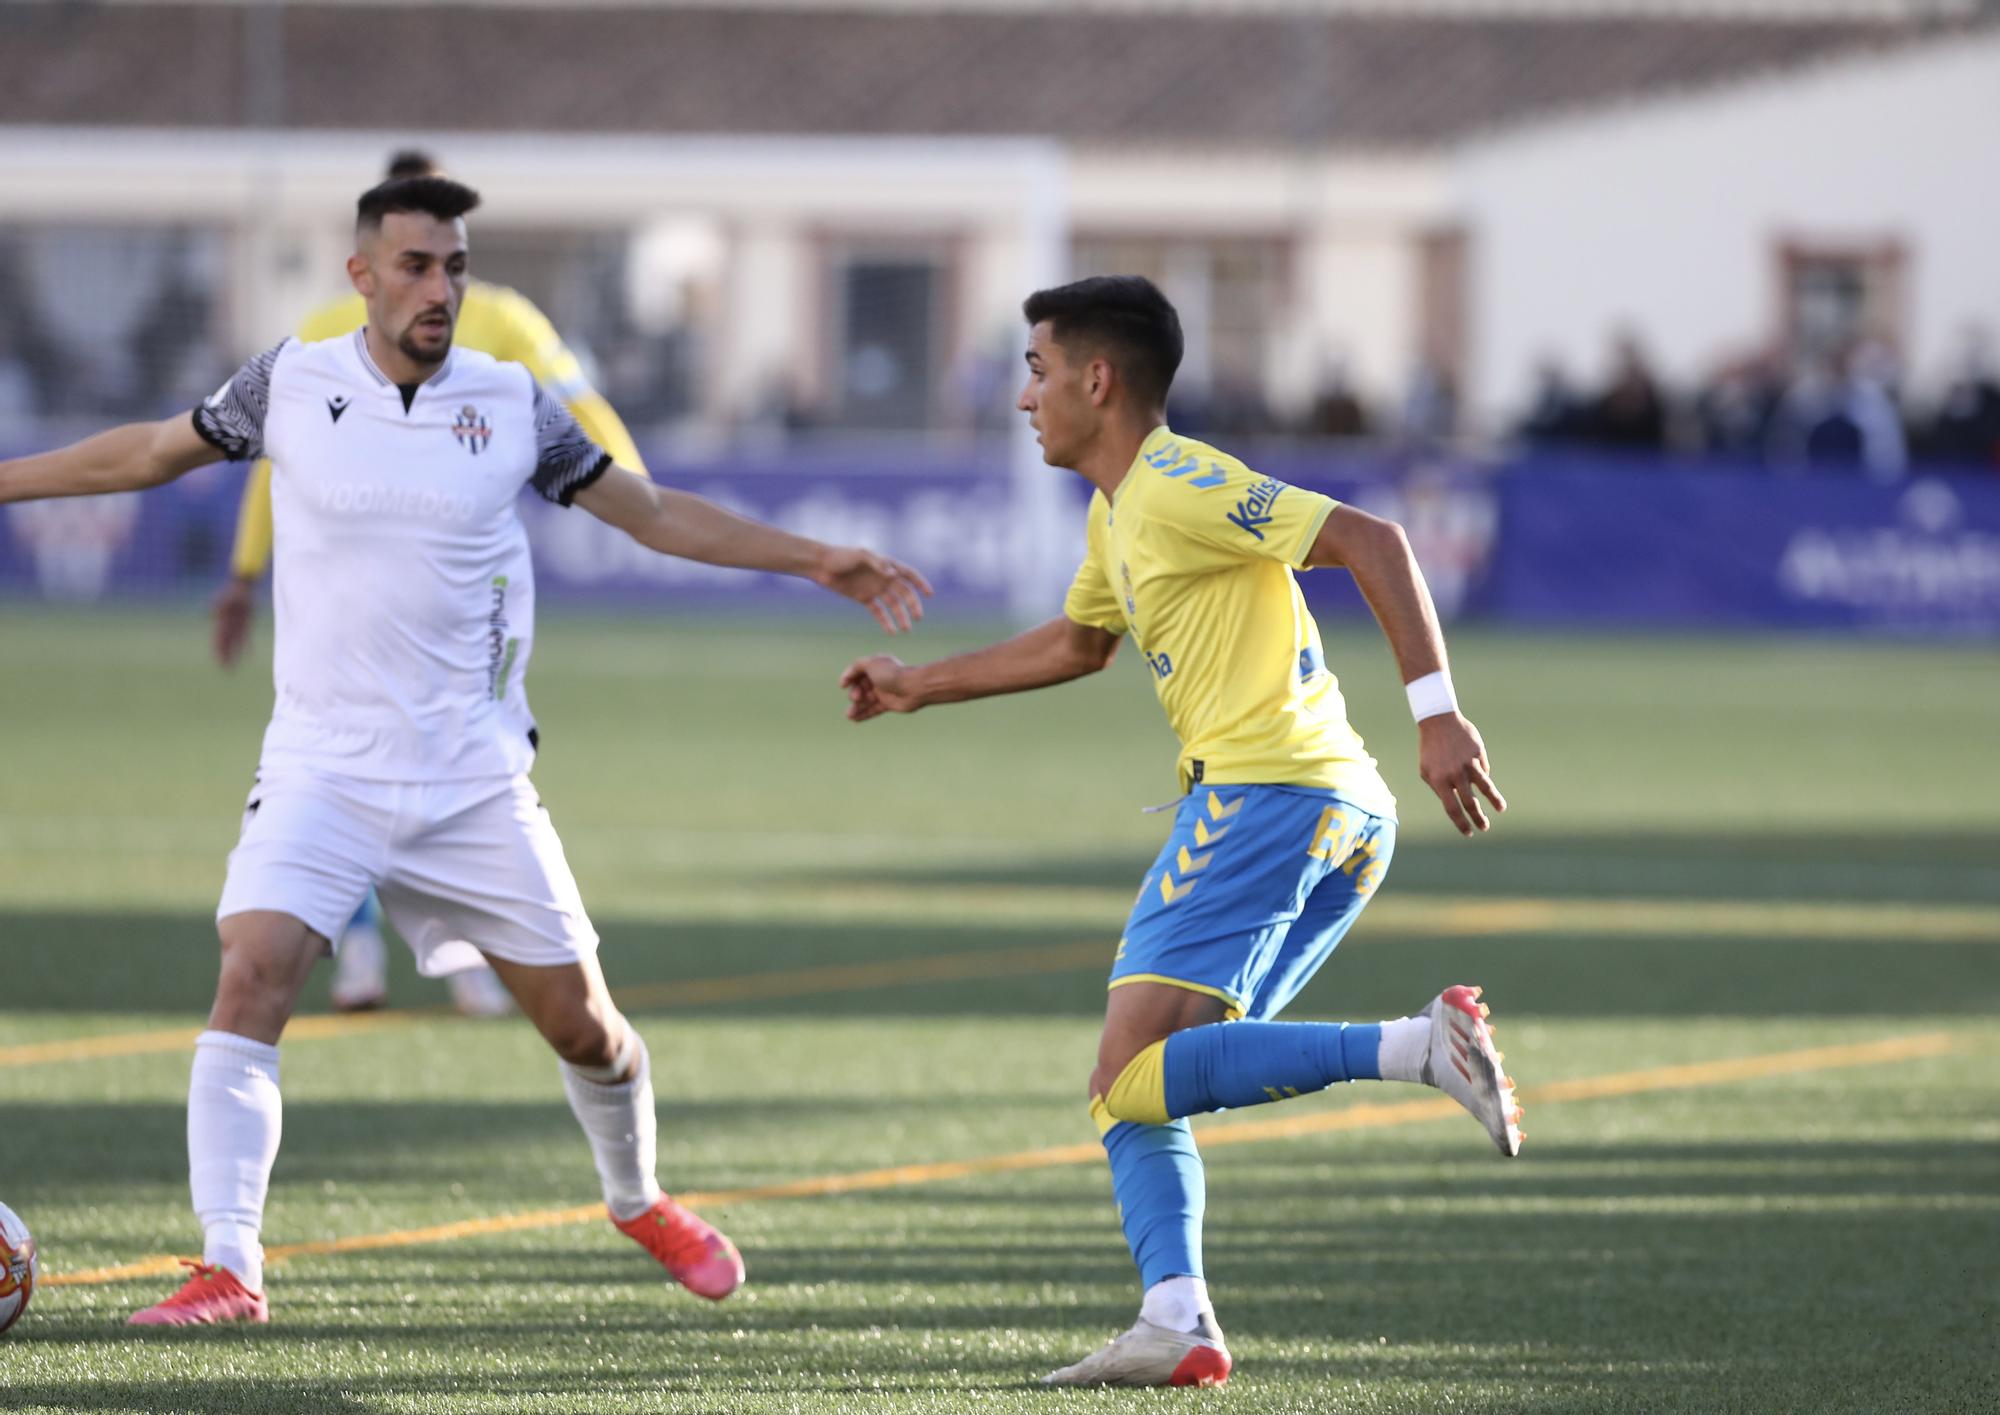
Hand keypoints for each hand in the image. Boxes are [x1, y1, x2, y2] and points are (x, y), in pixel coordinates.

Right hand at [211, 576, 255, 667]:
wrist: (242, 587)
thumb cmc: (233, 592)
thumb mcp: (226, 599)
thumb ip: (216, 605)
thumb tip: (207, 612)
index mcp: (221, 621)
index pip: (219, 639)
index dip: (218, 650)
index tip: (218, 660)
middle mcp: (228, 625)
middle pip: (226, 644)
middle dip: (225, 656)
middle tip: (225, 669)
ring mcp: (237, 625)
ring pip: (235, 643)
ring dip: (234, 654)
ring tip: (233, 666)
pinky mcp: (246, 624)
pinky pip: (246, 638)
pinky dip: (246, 646)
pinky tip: (247, 656)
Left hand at [814, 547, 932, 633]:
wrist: (821, 565)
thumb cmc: (841, 556)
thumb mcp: (861, 556)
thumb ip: (878, 564)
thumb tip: (894, 575)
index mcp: (886, 564)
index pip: (908, 574)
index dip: (920, 583)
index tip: (929, 594)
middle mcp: (883, 577)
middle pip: (904, 593)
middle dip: (913, 605)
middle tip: (918, 618)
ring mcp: (874, 588)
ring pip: (893, 605)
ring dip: (901, 616)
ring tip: (906, 630)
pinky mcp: (864, 598)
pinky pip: (878, 612)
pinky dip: (885, 621)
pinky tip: (891, 631)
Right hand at [840, 655, 921, 721]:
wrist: (913, 688)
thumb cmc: (891, 674)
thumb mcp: (870, 663)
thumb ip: (856, 666)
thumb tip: (847, 676)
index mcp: (875, 666)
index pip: (857, 672)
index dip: (848, 678)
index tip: (843, 685)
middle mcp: (879, 678)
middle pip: (860, 687)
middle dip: (855, 693)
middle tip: (856, 698)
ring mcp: (884, 692)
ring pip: (865, 701)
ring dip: (856, 708)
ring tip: (849, 715)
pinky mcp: (888, 704)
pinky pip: (873, 710)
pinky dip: (864, 714)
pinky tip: (854, 720)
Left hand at [1418, 713, 1506, 835]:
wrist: (1438, 722)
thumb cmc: (1430, 750)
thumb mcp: (1427, 771)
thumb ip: (1439, 788)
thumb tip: (1456, 802)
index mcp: (1438, 780)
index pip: (1451, 808)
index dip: (1460, 823)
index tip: (1468, 832)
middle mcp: (1454, 774)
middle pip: (1469, 802)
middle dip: (1478, 818)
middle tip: (1484, 828)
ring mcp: (1467, 763)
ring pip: (1484, 787)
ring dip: (1494, 801)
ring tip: (1500, 809)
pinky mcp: (1477, 754)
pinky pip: (1483, 770)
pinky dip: (1486, 778)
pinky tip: (1488, 783)